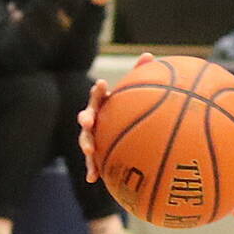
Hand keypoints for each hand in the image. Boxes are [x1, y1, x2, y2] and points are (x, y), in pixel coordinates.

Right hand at [79, 52, 151, 180]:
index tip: (101, 84)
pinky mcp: (96, 154)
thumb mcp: (136, 94)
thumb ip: (140, 76)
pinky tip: (92, 179)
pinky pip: (93, 162)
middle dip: (85, 118)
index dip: (98, 90)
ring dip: (85, 144)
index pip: (98, 95)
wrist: (125, 131)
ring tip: (89, 151)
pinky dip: (92, 169)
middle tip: (87, 121)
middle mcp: (95, 119)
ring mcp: (93, 136)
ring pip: (85, 139)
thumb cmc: (131, 109)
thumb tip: (149, 55)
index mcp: (104, 104)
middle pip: (86, 117)